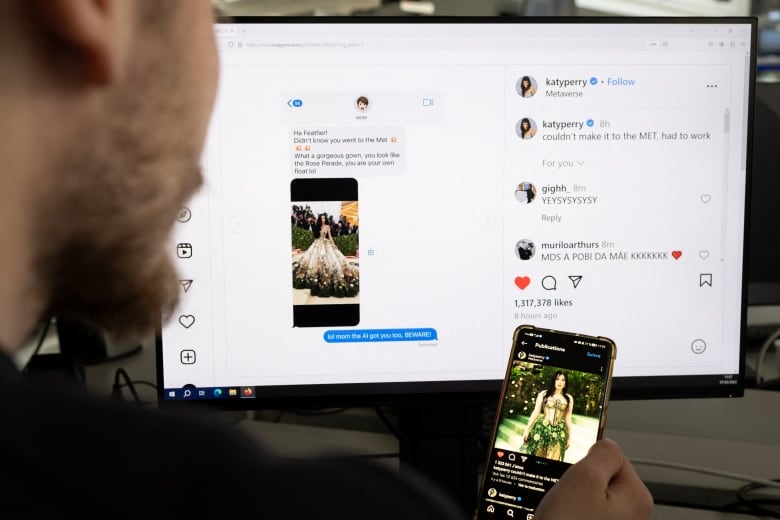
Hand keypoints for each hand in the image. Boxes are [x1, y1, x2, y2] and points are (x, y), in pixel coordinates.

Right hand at [534, 438, 652, 519]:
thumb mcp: (584, 479)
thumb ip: (601, 453)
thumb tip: (607, 443)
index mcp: (637, 497)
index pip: (611, 455)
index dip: (587, 462)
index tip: (576, 476)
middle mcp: (631, 514)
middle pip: (598, 477)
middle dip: (577, 483)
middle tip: (567, 499)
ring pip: (585, 496)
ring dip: (569, 501)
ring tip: (563, 515)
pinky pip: (580, 513)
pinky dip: (567, 515)